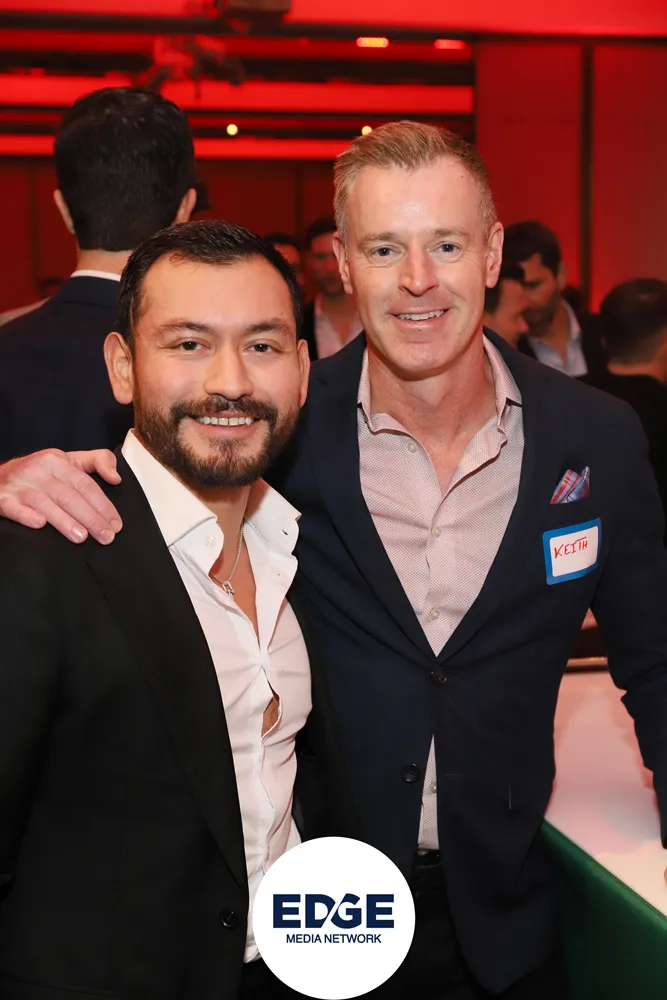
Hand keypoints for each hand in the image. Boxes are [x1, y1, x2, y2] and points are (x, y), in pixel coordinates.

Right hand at [0, 448, 121, 544]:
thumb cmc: (41, 473)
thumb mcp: (68, 460)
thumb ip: (97, 461)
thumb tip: (116, 478)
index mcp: (56, 460)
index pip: (85, 484)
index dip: (103, 504)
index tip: (116, 524)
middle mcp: (37, 470)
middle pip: (68, 496)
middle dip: (90, 518)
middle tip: (106, 537)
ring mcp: (18, 485)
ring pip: (44, 503)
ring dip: (64, 521)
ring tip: (82, 537)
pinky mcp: (2, 499)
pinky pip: (14, 508)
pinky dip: (27, 516)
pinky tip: (40, 525)